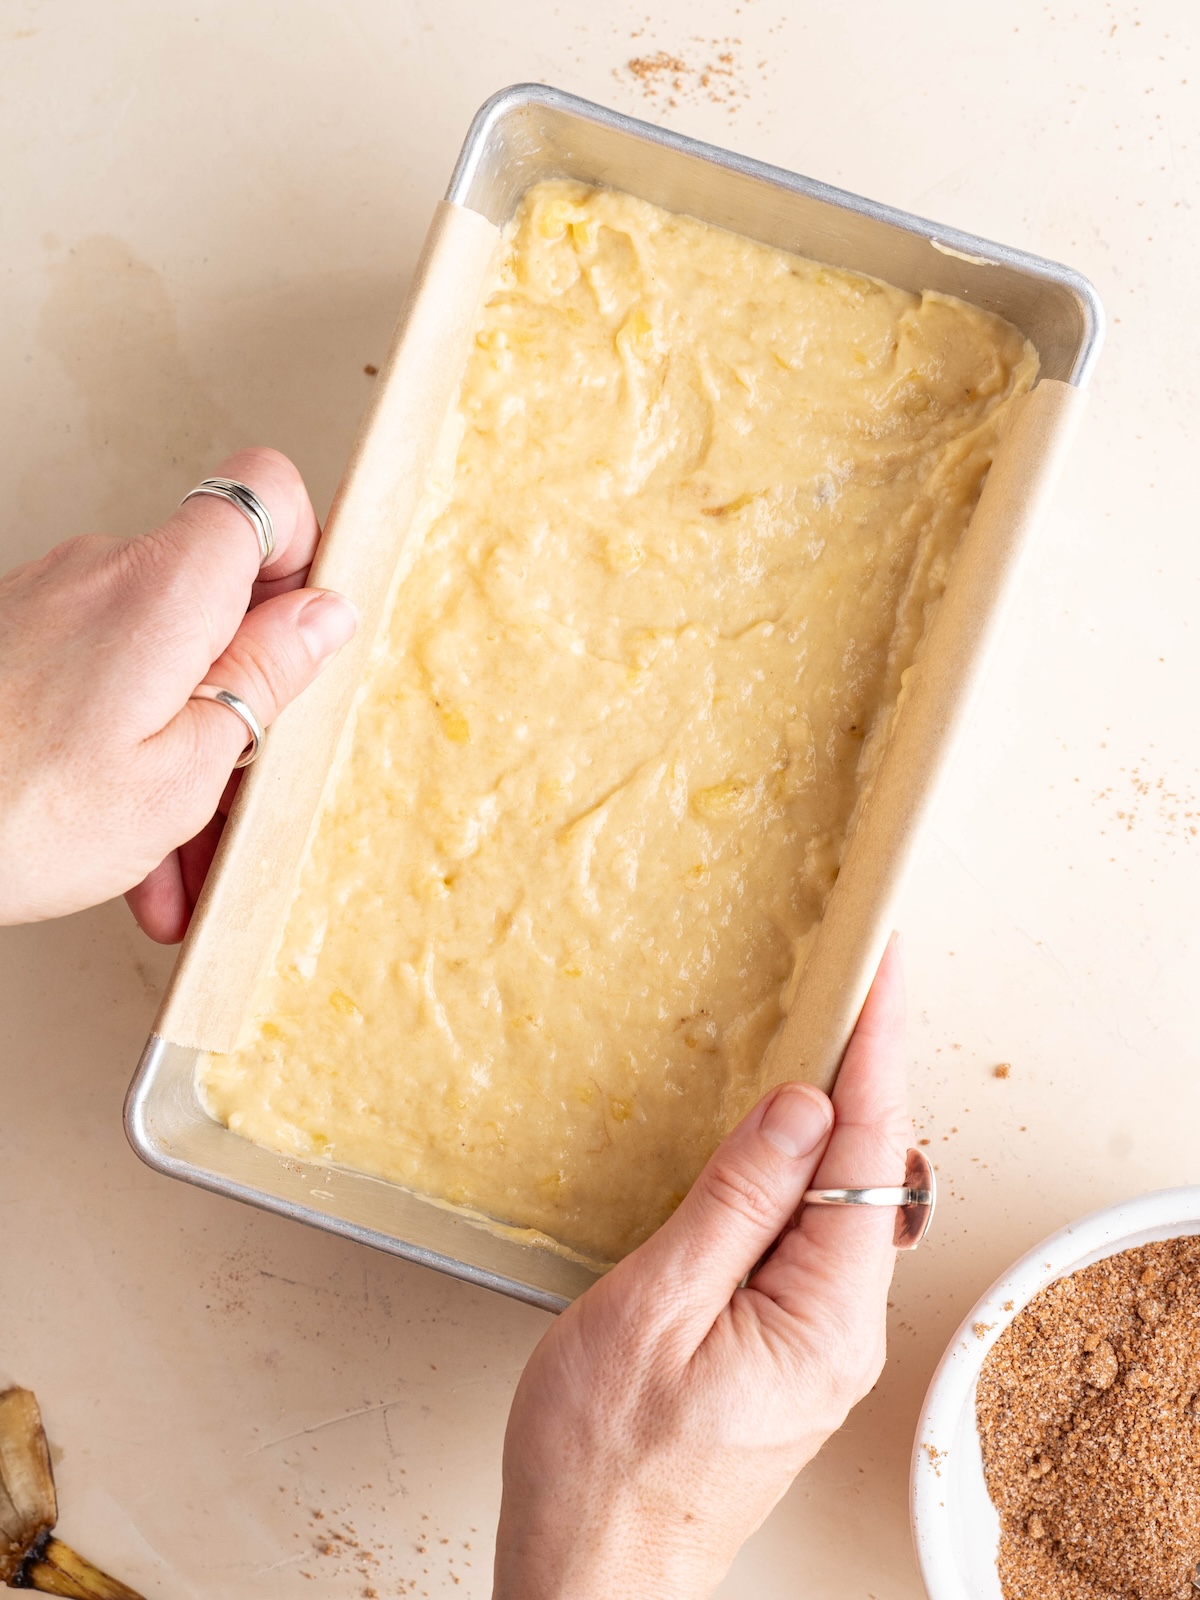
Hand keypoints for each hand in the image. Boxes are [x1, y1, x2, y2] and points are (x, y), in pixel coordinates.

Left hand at [0, 448, 355, 940]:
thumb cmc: (14, 816)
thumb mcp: (183, 770)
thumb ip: (267, 679)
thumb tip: (324, 617)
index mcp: (167, 589)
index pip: (265, 490)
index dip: (304, 554)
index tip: (307, 633)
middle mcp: (105, 571)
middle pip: (217, 598)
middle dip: (242, 698)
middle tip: (239, 786)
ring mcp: (52, 600)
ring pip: (160, 654)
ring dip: (181, 744)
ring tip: (170, 851)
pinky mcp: (16, 636)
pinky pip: (102, 675)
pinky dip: (123, 744)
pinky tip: (119, 834)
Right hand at [495, 938, 909, 1599]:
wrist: (592, 1568)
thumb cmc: (604, 1460)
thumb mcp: (655, 1309)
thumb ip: (736, 1203)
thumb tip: (798, 1109)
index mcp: (823, 1315)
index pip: (870, 1148)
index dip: (875, 1045)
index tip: (881, 967)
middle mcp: (842, 1326)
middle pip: (872, 1167)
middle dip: (863, 1066)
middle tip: (849, 978)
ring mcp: (820, 1340)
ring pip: (841, 1199)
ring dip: (832, 1113)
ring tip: (819, 1032)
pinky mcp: (789, 1347)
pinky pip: (811, 1236)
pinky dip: (801, 1170)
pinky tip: (778, 1137)